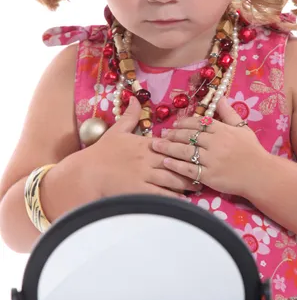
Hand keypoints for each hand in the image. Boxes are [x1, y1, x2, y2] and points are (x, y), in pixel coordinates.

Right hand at [86, 97, 200, 197]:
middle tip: (206, 169)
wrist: (87, 173)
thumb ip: (130, 115)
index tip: (200, 149)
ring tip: (199, 186)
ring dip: (187, 183)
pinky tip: (185, 201)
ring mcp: (144, 176)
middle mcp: (148, 159)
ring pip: (172, 179)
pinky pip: (162, 195)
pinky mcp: (140, 191)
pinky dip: (174, 198)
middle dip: (192, 166)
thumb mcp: (117, 130)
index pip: (171, 144)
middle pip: (176, 161)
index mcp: (145, 144)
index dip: (186, 147)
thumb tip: (135, 97)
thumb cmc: (102, 152)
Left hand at [151, 97, 266, 197]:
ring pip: (185, 151)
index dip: (185, 122)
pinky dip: (176, 165)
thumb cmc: (252, 151)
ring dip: (169, 148)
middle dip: (173, 134)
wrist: (261, 175)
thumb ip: (229, 113)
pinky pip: (189, 169)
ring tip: (156, 146)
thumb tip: (220, 97)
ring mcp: (212, 160)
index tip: (175, 123)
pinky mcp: (210, 176)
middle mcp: (216, 143)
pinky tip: (166, 162)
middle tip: (161, 134)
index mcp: (223, 130)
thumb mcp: (243, 128)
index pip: (199, 123)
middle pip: (189, 136)